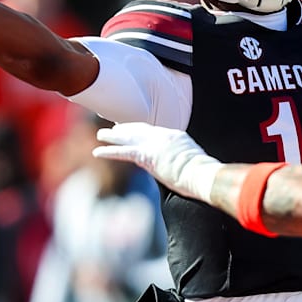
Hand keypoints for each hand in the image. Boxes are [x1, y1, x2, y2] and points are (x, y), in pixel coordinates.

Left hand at [93, 122, 221, 201]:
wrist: (203, 174)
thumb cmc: (203, 174)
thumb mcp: (195, 162)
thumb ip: (184, 161)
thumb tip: (183, 169)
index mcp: (176, 137)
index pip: (154, 132)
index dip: (141, 130)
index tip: (133, 129)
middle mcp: (164, 136)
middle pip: (140, 130)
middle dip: (126, 128)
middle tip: (114, 127)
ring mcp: (155, 145)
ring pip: (129, 137)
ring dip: (113, 136)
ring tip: (101, 135)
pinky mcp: (147, 156)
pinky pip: (124, 152)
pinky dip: (110, 151)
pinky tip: (98, 152)